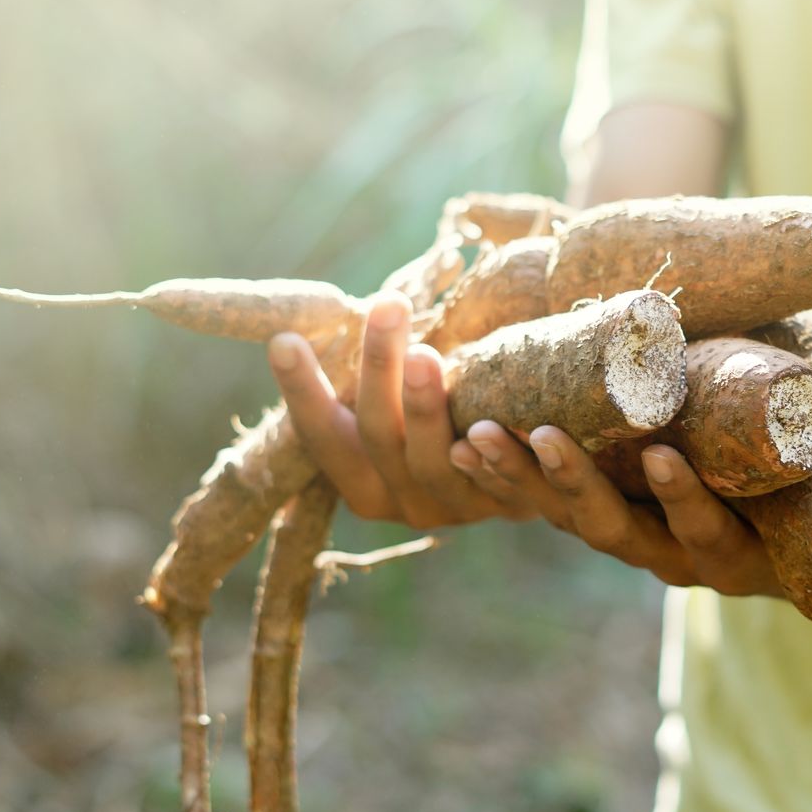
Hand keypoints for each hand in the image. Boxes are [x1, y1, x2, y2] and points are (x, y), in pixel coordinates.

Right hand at [267, 297, 536, 526]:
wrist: (527, 476)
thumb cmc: (448, 419)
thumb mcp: (402, 405)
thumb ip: (382, 375)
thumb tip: (359, 302)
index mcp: (361, 479)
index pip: (322, 436)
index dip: (301, 392)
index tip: (284, 340)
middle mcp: (399, 501)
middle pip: (378, 436)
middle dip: (378, 372)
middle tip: (386, 307)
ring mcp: (452, 508)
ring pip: (432, 463)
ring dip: (425, 410)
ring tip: (424, 356)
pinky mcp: (506, 508)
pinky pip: (499, 483)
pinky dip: (496, 456)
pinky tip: (492, 424)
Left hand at [447, 358, 811, 595]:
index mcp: (748, 558)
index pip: (709, 537)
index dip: (687, 503)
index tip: (661, 457)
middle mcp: (683, 559)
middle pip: (617, 536)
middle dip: (573, 490)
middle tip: (536, 439)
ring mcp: (643, 539)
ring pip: (572, 522)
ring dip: (521, 483)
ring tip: (475, 436)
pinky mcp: (614, 514)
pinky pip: (554, 506)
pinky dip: (511, 479)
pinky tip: (463, 440)